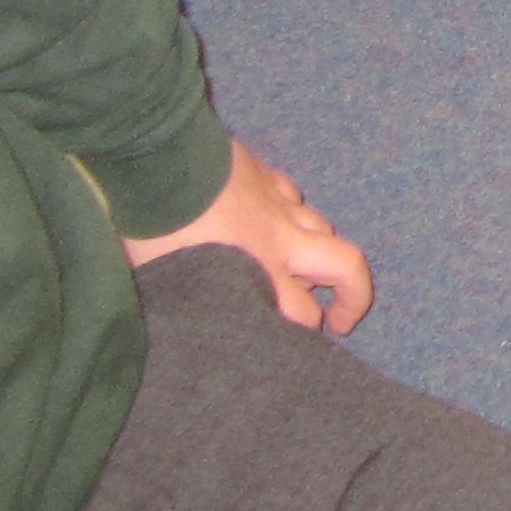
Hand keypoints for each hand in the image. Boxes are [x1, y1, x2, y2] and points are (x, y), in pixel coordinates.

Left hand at [126, 139, 372, 333]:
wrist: (157, 161)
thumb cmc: (155, 230)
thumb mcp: (172, 282)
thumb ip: (199, 303)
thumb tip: (189, 326)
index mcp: (256, 273)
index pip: (305, 314)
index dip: (306, 334)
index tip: (294, 349)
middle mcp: (279, 241)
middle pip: (346, 266)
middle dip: (355, 297)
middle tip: (342, 320)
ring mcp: (277, 204)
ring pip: (324, 228)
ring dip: (321, 251)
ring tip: (304, 269)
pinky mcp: (265, 175)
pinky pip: (294, 197)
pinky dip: (293, 213)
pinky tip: (276, 221)